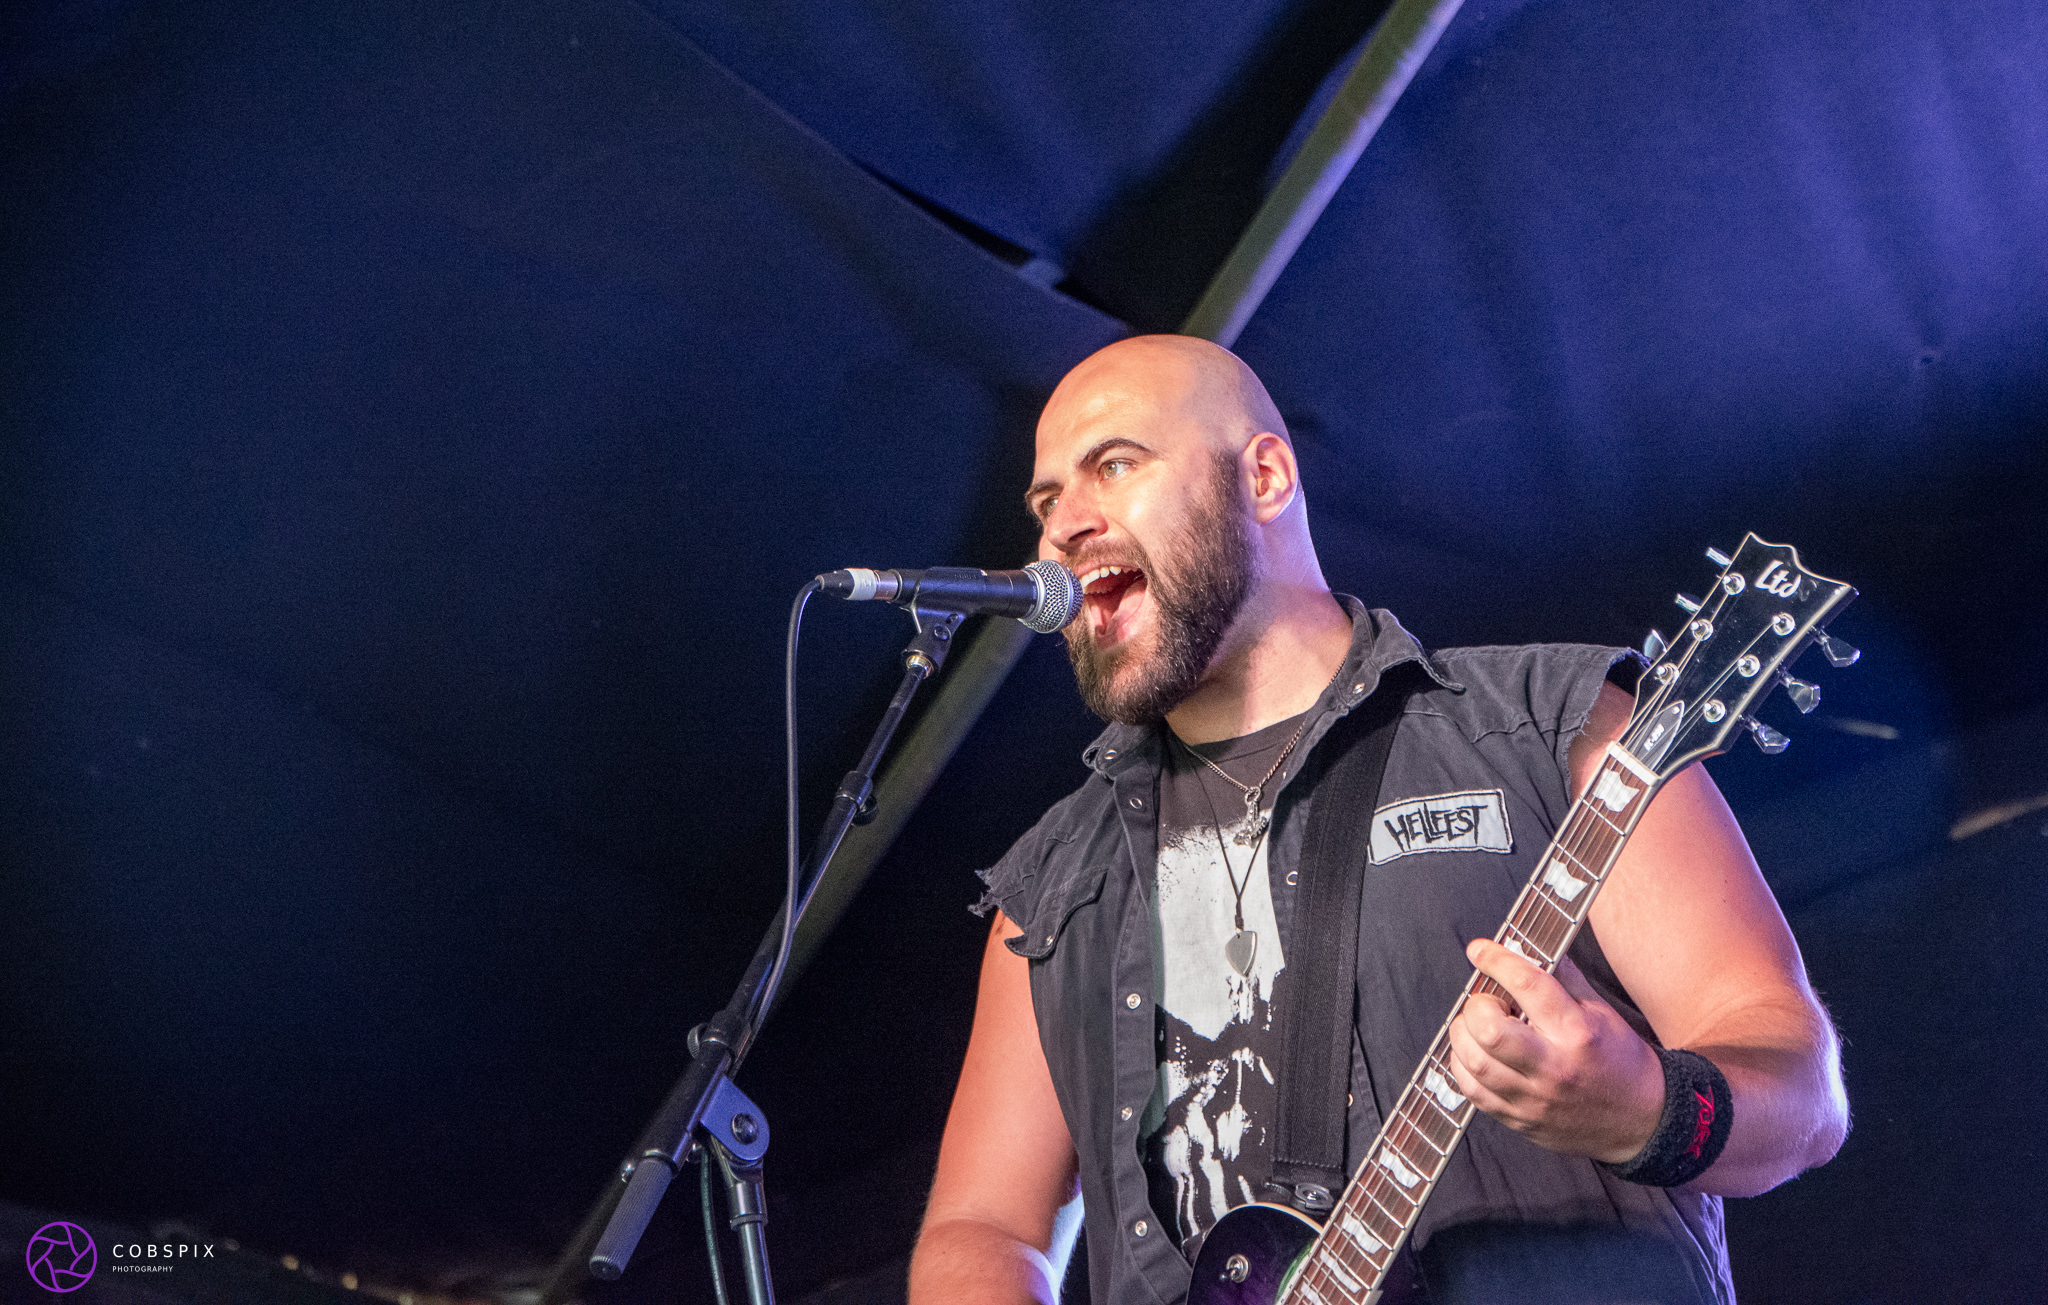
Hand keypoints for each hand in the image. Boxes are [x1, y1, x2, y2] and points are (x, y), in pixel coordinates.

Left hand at [1445, 939, 1665, 1163]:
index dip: (1496, 961)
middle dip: (1477, 1005)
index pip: (1527, 985)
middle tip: (1488, 1002)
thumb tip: (1531, 947)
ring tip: (1478, 1027)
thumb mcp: (1603, 1012)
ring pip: (1473, 1062)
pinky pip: (1472, 1091)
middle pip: (1490, 1029)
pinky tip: (1478, 1055)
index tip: (1479, 951)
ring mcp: (1533, 1098)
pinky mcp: (1519, 1119)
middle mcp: (1552, 1066)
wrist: (1642, 1120)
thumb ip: (1565, 977)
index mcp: (1577, 1032)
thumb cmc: (1621, 1062)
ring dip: (1464, 1035)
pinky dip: (1463, 1066)